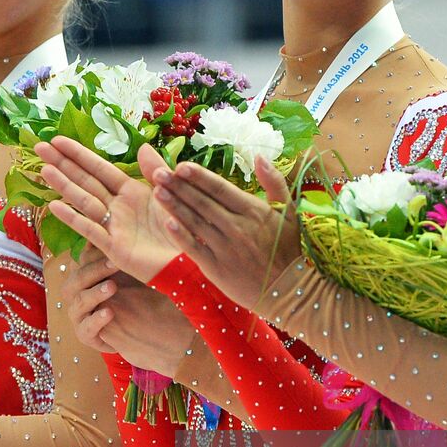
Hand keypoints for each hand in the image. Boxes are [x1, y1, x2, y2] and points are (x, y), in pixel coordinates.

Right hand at [36, 138, 181, 281]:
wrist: (192, 261)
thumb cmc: (184, 228)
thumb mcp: (171, 193)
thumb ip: (156, 170)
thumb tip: (143, 146)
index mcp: (131, 192)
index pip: (99, 168)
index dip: (78, 154)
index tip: (58, 140)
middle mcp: (117, 207)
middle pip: (85, 181)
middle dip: (63, 164)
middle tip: (40, 148)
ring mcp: (114, 227)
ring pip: (84, 201)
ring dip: (64, 185)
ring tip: (44, 170)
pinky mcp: (114, 248)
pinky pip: (91, 230)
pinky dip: (73, 218)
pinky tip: (54, 206)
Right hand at [58, 251, 196, 377]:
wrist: (143, 329)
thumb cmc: (133, 293)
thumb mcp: (128, 272)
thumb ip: (119, 253)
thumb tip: (117, 224)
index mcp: (83, 276)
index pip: (80, 261)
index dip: (94, 253)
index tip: (112, 244)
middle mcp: (76, 294)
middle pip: (75, 279)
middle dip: (94, 271)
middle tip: (114, 264)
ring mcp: (79, 315)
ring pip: (78, 302)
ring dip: (94, 293)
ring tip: (112, 287)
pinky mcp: (85, 335)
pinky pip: (86, 328)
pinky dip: (96, 320)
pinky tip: (109, 313)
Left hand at [148, 154, 302, 309]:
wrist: (287, 290)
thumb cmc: (287, 249)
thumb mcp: (289, 211)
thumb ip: (274, 181)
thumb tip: (259, 156)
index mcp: (253, 211)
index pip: (220, 189)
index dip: (199, 177)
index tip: (181, 166)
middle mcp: (237, 227)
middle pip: (202, 202)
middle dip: (179, 186)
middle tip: (158, 173)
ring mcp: (225, 248)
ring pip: (195, 222)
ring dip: (174, 206)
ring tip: (157, 191)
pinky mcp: (216, 268)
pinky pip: (195, 248)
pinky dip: (181, 236)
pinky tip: (166, 223)